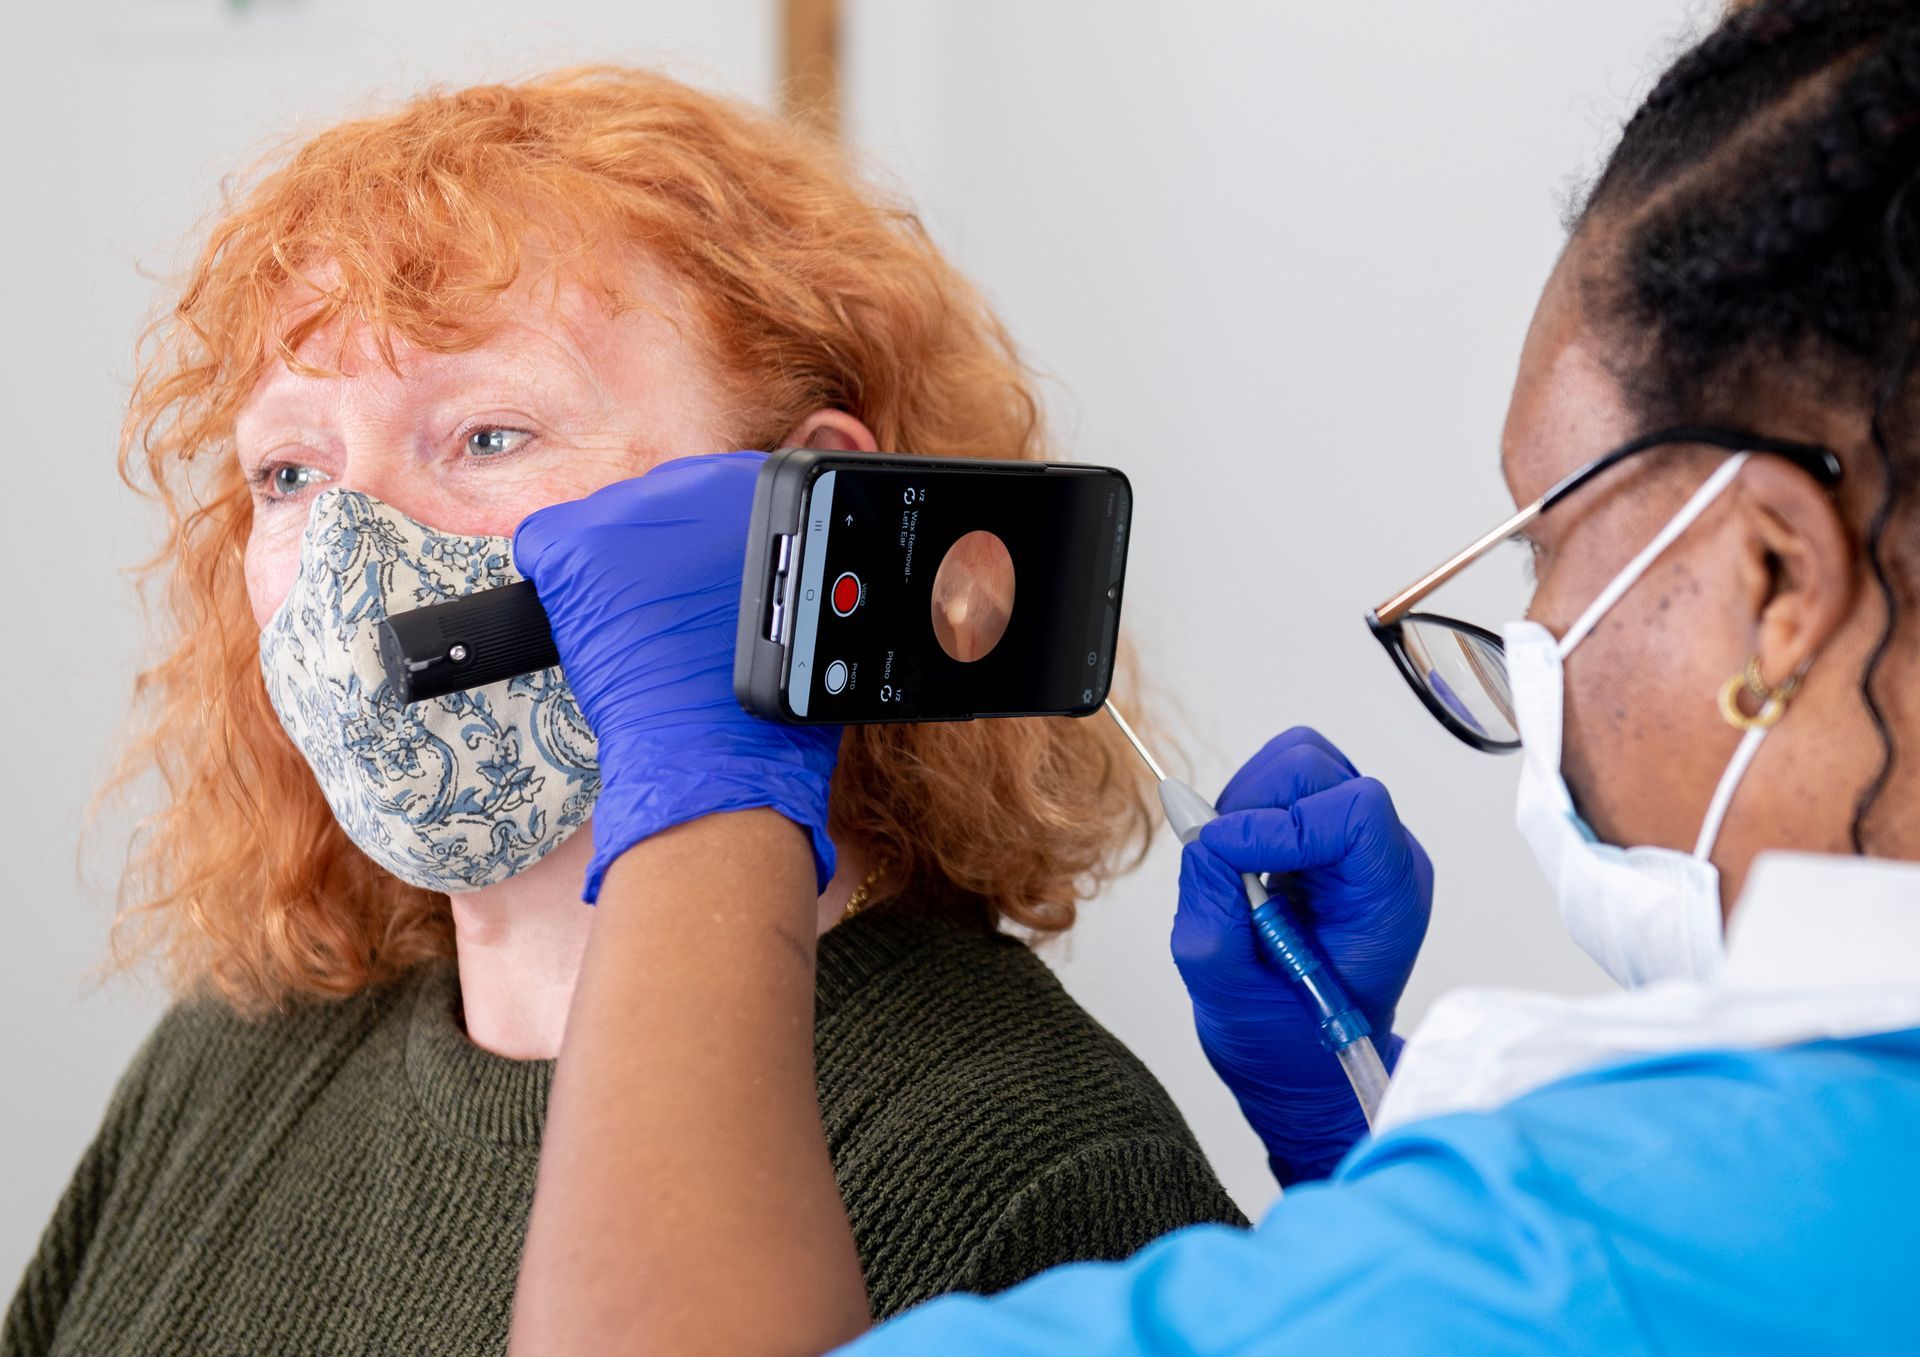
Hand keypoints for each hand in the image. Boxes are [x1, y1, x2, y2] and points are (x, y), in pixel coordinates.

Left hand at [514, 452, 841, 900]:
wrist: (720, 752)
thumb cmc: (761, 702)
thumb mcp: (797, 605)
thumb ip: (774, 559)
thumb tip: (743, 553)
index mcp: (761, 493)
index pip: (714, 490)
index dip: (702, 545)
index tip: (702, 584)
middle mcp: (701, 485)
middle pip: (658, 502)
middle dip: (658, 551)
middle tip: (671, 612)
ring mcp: (635, 513)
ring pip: (604, 522)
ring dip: (612, 569)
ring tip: (638, 626)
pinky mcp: (576, 545)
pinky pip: (544, 543)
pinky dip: (554, 581)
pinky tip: (590, 622)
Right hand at [1172, 728, 1430, 1183]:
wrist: (1300, 1062)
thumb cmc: (1282, 1040)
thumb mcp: (1225, 990)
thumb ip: (1212, 906)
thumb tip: (1205, 835)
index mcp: (1385, 901)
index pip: (1355, 812)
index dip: (1283, 825)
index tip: (1229, 860)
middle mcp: (1383, 858)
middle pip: (1320, 769)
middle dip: (1255, 805)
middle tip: (1221, 862)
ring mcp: (1358, 841)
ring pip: (1300, 762)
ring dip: (1248, 804)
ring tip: (1232, 866)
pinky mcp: (1326, 831)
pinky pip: (1281, 783)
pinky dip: (1245, 811)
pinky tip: (1241, 865)